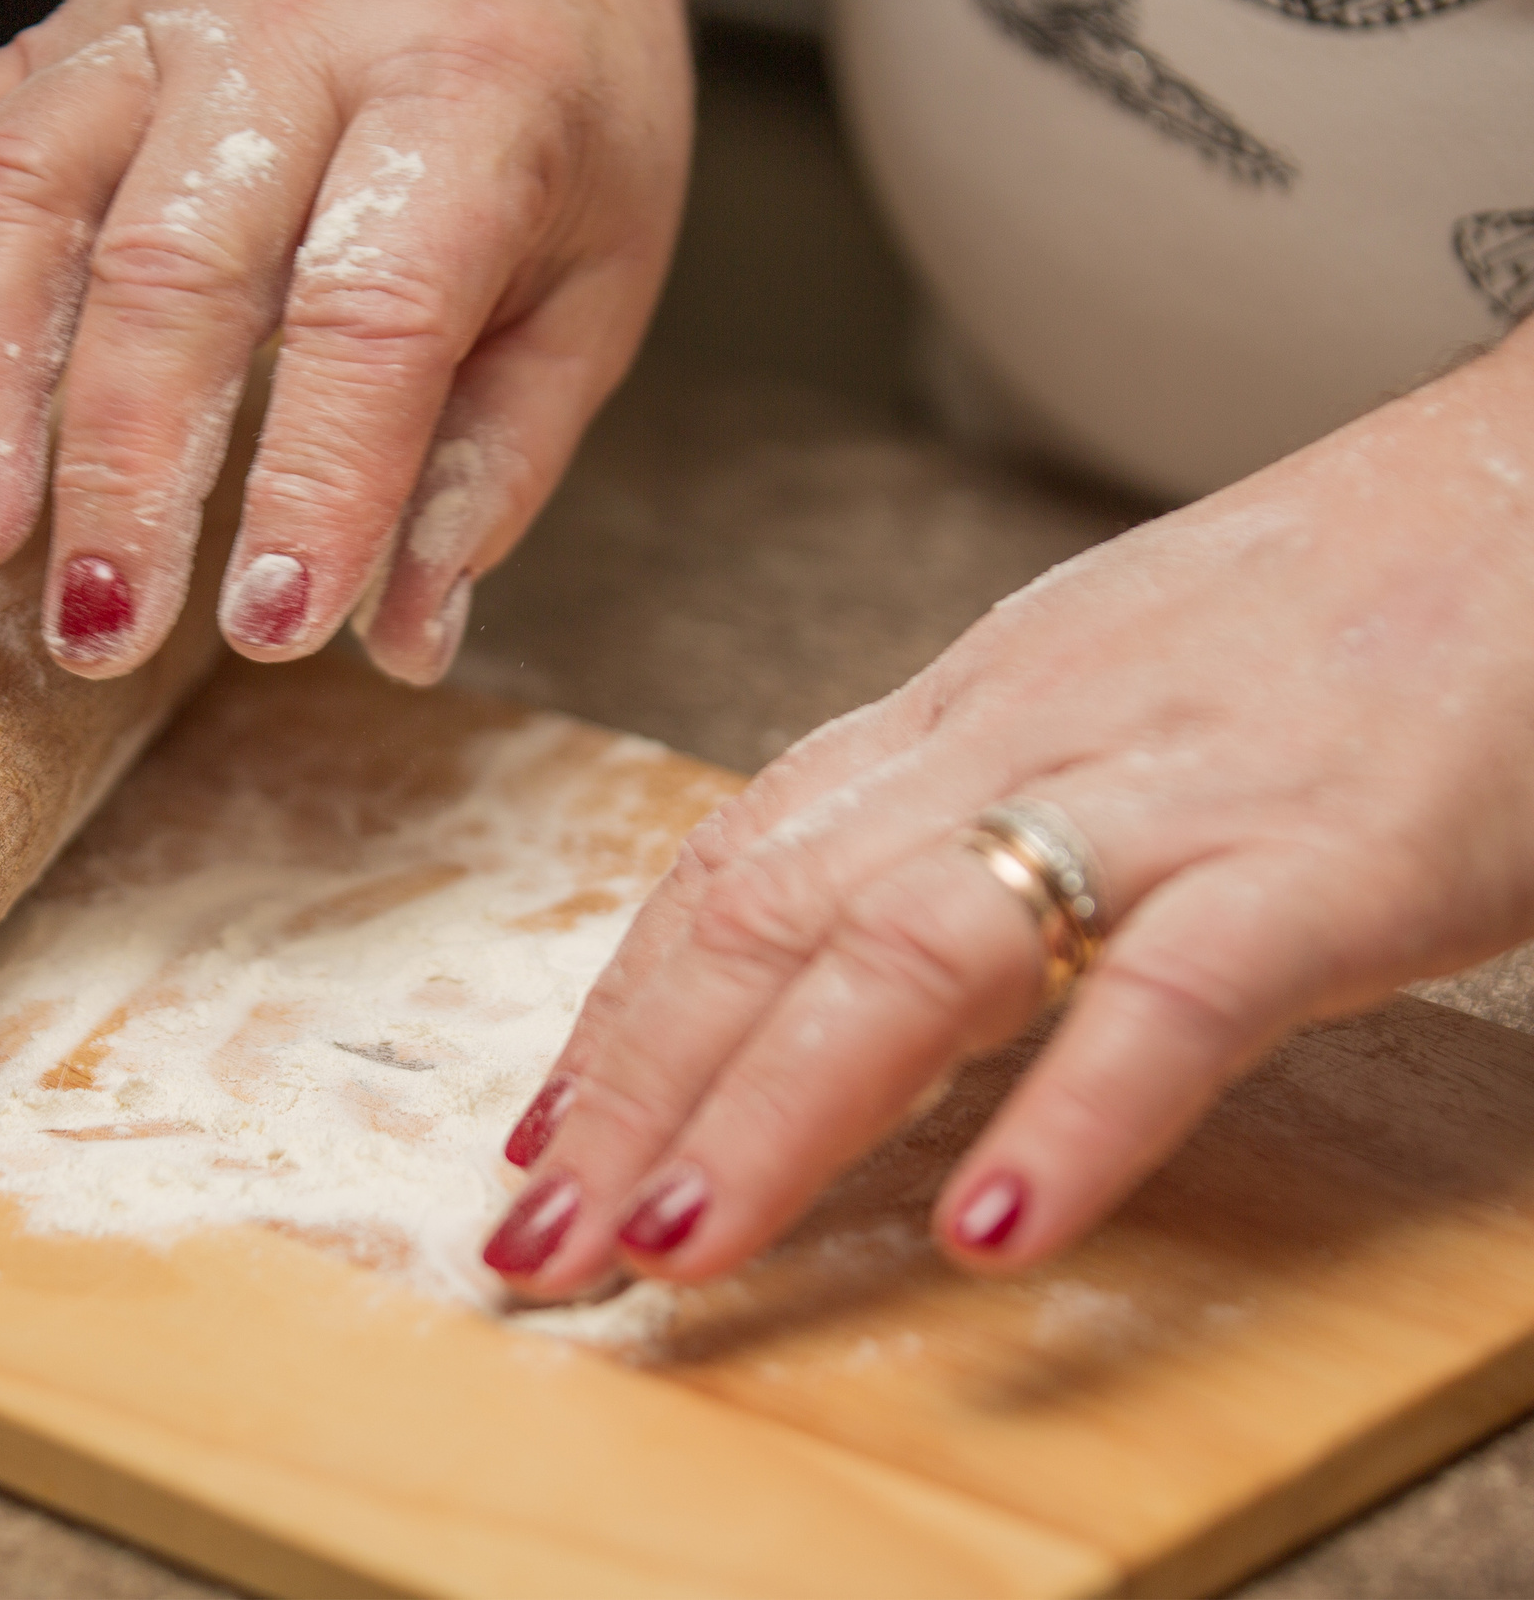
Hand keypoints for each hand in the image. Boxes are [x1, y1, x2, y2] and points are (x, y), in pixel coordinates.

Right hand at [0, 0, 707, 682]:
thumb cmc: (547, 130)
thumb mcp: (587, 293)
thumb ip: (493, 465)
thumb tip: (404, 635)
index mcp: (466, 97)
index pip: (376, 305)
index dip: (320, 476)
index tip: (270, 625)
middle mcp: (293, 38)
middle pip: (172, 259)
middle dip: (121, 464)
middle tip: (95, 627)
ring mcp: (155, 23)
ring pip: (21, 188)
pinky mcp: (58, 34)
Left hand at [487, 322, 1533, 1299]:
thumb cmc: (1327, 612)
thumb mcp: (1094, 699)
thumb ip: (966, 811)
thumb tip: (837, 942)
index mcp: (959, 712)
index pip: (733, 864)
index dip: (617, 1009)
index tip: (536, 1130)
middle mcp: (1019, 742)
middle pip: (769, 915)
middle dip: (632, 1087)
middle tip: (530, 1236)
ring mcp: (1167, 796)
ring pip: (914, 951)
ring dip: (771, 1112)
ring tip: (669, 1245)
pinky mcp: (1325, 855)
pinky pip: (1175, 997)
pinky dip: (1070, 1118)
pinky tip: (984, 1234)